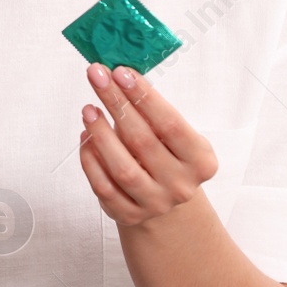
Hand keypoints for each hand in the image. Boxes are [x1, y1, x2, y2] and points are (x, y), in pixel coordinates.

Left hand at [79, 62, 217, 227]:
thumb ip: (151, 111)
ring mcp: (154, 203)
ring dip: (101, 134)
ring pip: (122, 167)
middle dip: (116, 103)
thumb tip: (118, 74)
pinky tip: (86, 136)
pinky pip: (103, 186)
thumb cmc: (166, 156)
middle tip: (97, 77)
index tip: (121, 72)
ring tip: (88, 109)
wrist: (164, 202)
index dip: (144, 97)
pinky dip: (90, 160)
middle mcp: (180, 185)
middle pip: (143, 140)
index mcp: (200, 161)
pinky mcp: (129, 215)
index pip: (171, 124)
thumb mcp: (172, 136)